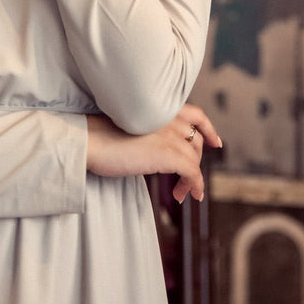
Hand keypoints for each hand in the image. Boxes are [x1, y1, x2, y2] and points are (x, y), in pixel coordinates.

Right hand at [86, 104, 222, 202]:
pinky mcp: (169, 154)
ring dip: (191, 178)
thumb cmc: (99, 134)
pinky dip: (195, 186)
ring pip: (194, 158)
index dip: (209, 129)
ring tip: (180, 193)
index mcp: (159, 107)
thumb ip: (149, 130)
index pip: (196, 115)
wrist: (89, 140)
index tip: (215, 142)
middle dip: (195, 161)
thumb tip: (155, 149)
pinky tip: (188, 196)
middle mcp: (168, 117)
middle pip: (196, 140)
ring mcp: (170, 135)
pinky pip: (193, 173)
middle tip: (185, 181)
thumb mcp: (130, 124)